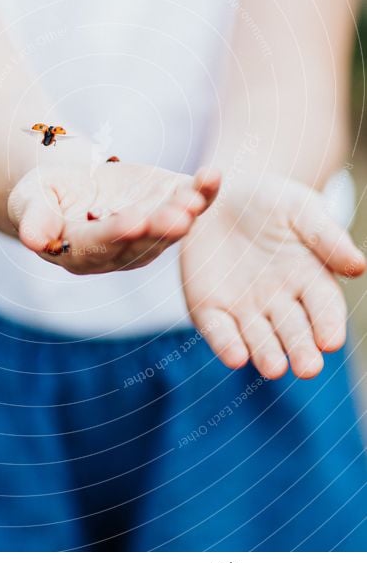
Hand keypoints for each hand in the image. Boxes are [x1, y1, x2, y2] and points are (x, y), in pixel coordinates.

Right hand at [8, 162, 219, 273]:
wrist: (72, 185)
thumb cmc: (45, 195)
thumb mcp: (30, 200)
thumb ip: (35, 218)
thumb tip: (32, 239)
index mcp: (83, 252)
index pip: (102, 244)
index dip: (117, 233)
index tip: (133, 221)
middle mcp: (122, 250)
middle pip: (144, 241)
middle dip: (161, 229)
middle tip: (178, 218)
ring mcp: (150, 231)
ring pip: (172, 226)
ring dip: (186, 213)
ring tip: (195, 198)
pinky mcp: (169, 207)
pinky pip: (192, 202)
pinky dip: (205, 190)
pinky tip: (213, 175)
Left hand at [180, 173, 365, 378]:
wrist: (220, 194)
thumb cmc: (271, 201)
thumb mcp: (300, 209)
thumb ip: (326, 237)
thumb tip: (359, 266)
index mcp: (310, 278)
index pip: (324, 307)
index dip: (328, 324)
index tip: (331, 340)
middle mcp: (280, 301)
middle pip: (294, 330)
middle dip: (301, 350)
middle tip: (308, 368)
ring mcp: (245, 308)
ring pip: (258, 338)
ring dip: (266, 354)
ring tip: (274, 368)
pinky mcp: (210, 308)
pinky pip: (219, 329)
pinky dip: (226, 344)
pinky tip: (235, 357)